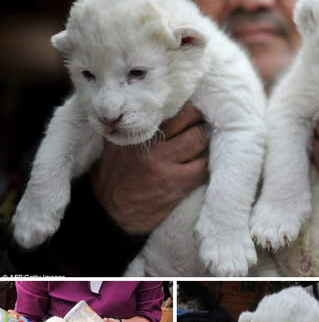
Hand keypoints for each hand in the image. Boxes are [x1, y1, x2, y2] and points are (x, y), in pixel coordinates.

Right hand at [90, 104, 208, 233]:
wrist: (110, 214)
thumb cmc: (113, 176)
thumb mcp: (114, 145)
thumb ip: (131, 128)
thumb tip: (153, 110)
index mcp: (133, 133)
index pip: (168, 109)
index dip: (184, 107)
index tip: (189, 110)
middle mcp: (149, 146)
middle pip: (189, 120)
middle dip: (198, 120)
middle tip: (200, 124)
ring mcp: (165, 165)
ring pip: (199, 141)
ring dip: (204, 141)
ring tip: (202, 143)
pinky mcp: (177, 184)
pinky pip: (202, 167)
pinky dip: (204, 164)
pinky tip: (200, 164)